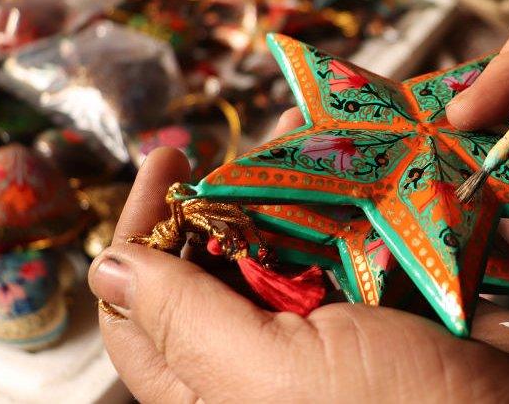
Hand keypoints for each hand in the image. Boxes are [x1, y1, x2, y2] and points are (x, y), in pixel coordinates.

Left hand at [89, 114, 508, 402]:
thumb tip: (106, 266)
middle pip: (223, 261)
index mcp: (223, 384)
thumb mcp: (274, 374)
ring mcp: (342, 324)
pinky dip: (369, 194)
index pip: (143, 307)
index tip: (167, 157)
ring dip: (305, 180)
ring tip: (317, 131)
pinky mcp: (402, 297)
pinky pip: (367, 236)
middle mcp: (273, 356)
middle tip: (254, 135)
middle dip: (232, 189)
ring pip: (300, 238)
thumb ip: (186, 320)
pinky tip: (377, 155)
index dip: (141, 228)